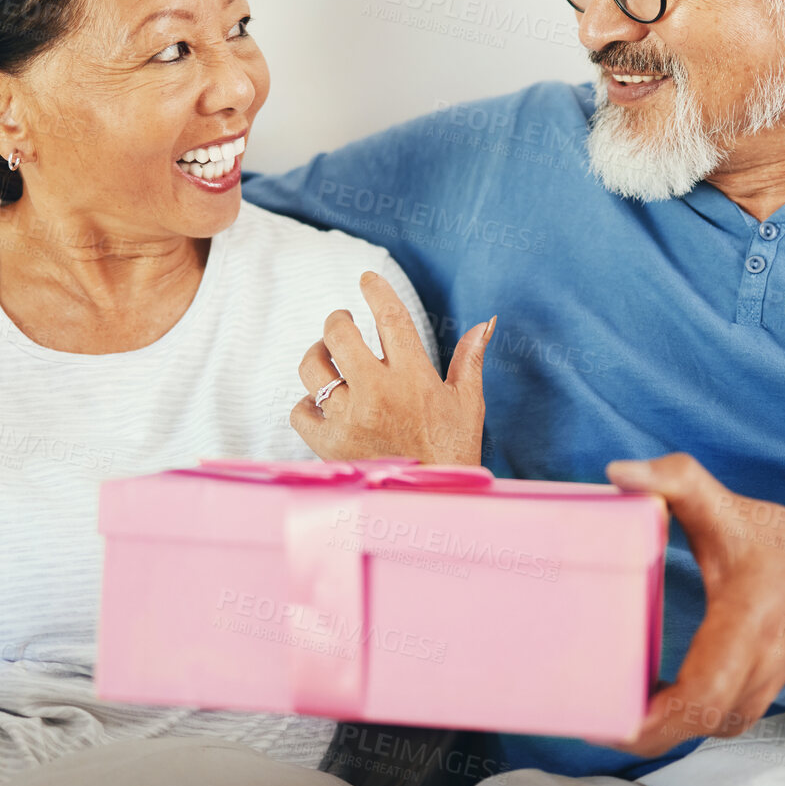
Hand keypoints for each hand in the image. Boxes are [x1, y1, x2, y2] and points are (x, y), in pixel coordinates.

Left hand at [289, 271, 495, 465]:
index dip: (376, 290)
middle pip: (339, 333)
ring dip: (317, 355)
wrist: (432, 507)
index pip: (390, 318)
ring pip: (312, 368)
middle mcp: (377, 393)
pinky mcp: (328, 446)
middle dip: (337, 320)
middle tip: (342, 322)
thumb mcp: (468, 404)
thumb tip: (485, 322)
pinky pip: (299, 412)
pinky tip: (321, 403)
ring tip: (326, 356)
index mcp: (413, 378)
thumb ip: (470, 359)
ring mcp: (349, 419)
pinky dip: (306, 404)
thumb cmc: (453, 453)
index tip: (367, 278)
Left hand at [604, 453, 784, 755]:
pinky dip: (680, 721)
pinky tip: (645, 704)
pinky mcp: (756, 690)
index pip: (705, 693)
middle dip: (645, 733)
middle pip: (701, 723)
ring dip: (662, 729)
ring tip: (606, 712)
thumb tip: (618, 473)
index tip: (611, 720)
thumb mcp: (723, 504)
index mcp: (748, 623)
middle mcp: (760, 665)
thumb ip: (674, 480)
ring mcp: (763, 685)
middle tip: (588, 720)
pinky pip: (716, 719)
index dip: (658, 718)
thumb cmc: (772, 541)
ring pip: (710, 727)